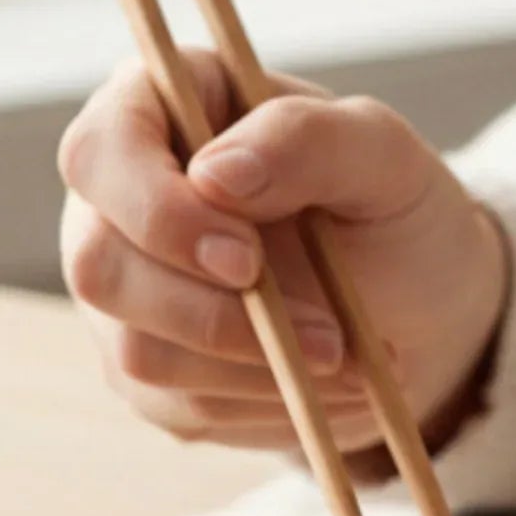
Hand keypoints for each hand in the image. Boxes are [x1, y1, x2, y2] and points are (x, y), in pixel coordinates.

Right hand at [58, 53, 509, 453]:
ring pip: (137, 350)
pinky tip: (314, 382)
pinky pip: (174, 403)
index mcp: (157, 111)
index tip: (246, 259)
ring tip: (341, 357)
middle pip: (97, 267)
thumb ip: (305, 140)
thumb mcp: (382, 157)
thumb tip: (216, 172)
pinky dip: (257, 400)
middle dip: (207, 313)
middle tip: (323, 336)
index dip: (157, 213)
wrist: (418, 318)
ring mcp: (124, 294)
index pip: (99, 153)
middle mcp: (115, 204)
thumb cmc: (394, 217)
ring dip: (249, 366)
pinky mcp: (145, 373)